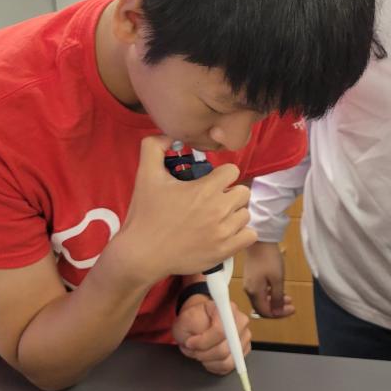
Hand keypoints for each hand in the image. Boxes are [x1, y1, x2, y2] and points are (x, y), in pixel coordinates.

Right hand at [105, 136, 256, 286]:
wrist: (141, 254)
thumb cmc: (145, 214)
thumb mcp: (145, 175)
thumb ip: (154, 146)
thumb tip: (170, 136)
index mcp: (205, 189)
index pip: (232, 171)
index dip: (222, 174)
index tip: (211, 182)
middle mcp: (218, 209)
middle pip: (243, 192)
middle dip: (230, 193)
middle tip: (214, 200)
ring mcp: (223, 232)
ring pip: (246, 214)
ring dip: (234, 214)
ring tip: (217, 218)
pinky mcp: (225, 251)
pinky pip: (250, 236)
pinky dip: (241, 234)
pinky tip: (225, 232)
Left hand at [171, 295, 252, 374]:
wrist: (200, 321)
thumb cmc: (194, 319)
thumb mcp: (186, 319)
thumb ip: (193, 326)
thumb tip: (200, 340)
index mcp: (228, 308)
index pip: (220, 331)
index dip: (202, 342)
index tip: (190, 342)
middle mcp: (241, 321)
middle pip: (225, 349)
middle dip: (205, 354)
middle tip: (194, 349)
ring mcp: (245, 337)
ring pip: (228, 361)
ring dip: (210, 361)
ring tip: (201, 353)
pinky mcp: (244, 350)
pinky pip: (230, 366)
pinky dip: (216, 366)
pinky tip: (209, 357)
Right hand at [244, 242, 295, 317]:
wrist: (260, 241)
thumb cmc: (269, 259)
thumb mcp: (277, 279)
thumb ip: (277, 297)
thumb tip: (277, 312)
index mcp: (254, 293)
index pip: (265, 312)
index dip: (279, 314)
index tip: (291, 309)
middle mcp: (249, 291)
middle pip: (263, 307)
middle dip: (278, 308)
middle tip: (291, 305)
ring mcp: (249, 284)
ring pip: (262, 300)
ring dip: (275, 301)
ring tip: (288, 298)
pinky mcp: (251, 278)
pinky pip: (260, 292)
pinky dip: (270, 294)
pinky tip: (279, 290)